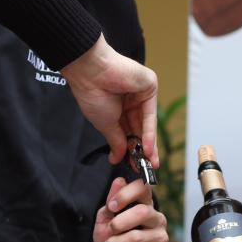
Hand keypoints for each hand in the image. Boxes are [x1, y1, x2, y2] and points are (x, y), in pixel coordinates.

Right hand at [62, 35, 158, 166]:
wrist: (91, 72)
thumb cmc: (92, 94)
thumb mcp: (105, 125)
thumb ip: (116, 142)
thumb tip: (117, 159)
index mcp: (117, 107)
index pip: (128, 131)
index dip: (132, 149)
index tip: (135, 166)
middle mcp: (130, 100)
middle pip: (140, 128)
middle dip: (143, 150)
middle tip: (147, 169)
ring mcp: (141, 93)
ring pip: (146, 123)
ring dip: (148, 145)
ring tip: (149, 163)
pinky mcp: (149, 86)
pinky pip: (150, 114)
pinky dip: (149, 132)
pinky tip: (147, 149)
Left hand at [93, 177, 168, 241]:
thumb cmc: (113, 241)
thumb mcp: (106, 220)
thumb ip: (111, 202)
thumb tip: (119, 180)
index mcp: (144, 205)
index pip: (144, 188)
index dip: (127, 194)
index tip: (111, 206)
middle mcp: (156, 218)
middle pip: (142, 212)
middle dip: (120, 222)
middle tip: (110, 230)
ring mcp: (160, 237)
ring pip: (137, 236)